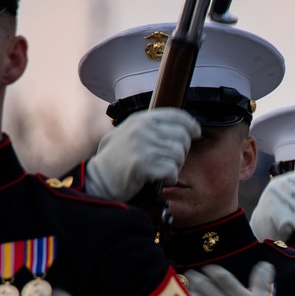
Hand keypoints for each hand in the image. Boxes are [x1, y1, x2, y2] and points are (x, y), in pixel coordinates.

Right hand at [86, 108, 201, 199]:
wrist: (98, 179)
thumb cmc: (114, 160)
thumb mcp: (128, 133)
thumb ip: (149, 128)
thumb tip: (180, 127)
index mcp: (141, 119)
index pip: (176, 116)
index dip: (191, 125)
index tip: (196, 133)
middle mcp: (142, 129)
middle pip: (182, 137)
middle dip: (182, 151)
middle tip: (172, 160)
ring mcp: (142, 146)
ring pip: (178, 154)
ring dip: (175, 166)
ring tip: (163, 170)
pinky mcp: (142, 165)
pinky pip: (171, 170)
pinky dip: (171, 177)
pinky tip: (162, 179)